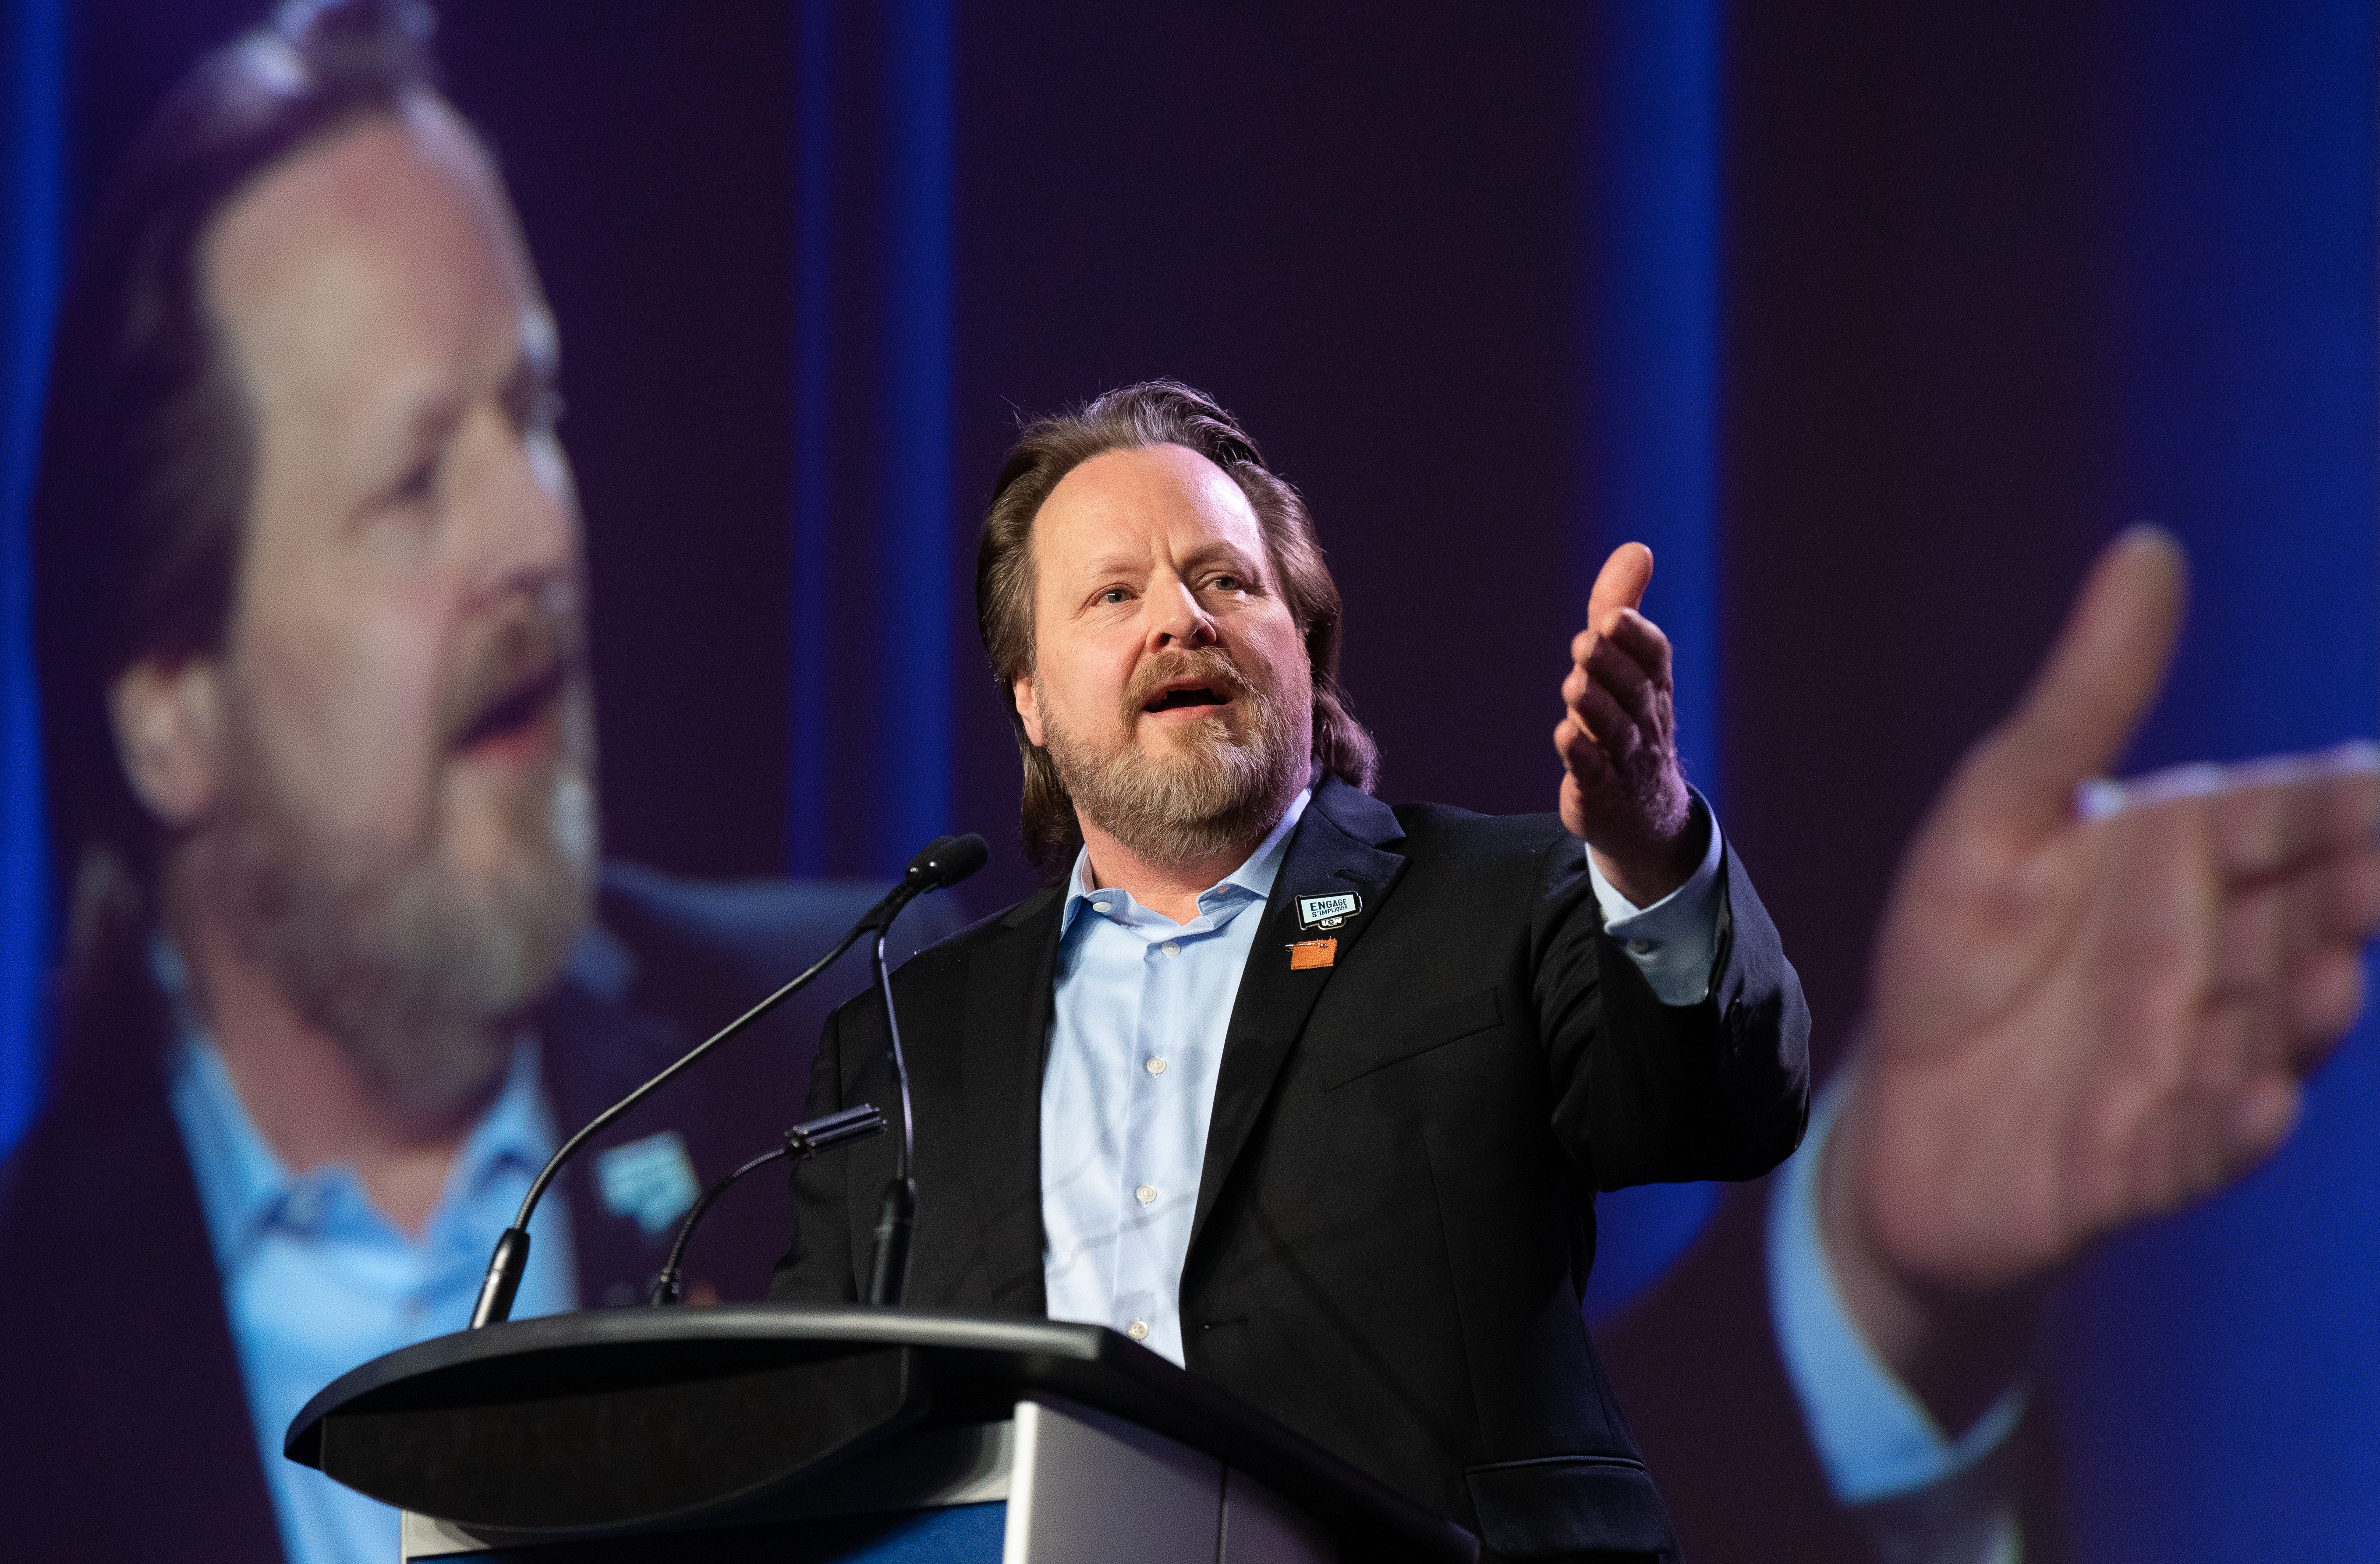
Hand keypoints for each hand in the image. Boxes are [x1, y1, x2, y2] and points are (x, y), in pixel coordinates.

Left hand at [1556, 543, 1699, 904]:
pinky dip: (1582, 755)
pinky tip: (1566, 736)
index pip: (1655, 659)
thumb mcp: (1626, 664)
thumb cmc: (1629, 721)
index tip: (1616, 616)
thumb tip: (1636, 548)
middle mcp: (1644, 721)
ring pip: (1615, 731)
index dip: (1638, 638)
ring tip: (1575, 684)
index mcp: (1653, 687)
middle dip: (1612, 666)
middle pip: (1633, 692)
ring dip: (1596, 707)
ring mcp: (1624, 759)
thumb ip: (1622, 607)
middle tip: (1587, 641)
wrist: (1643, 811)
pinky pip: (1594, 772)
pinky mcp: (1600, 790)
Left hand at [1825, 527, 2379, 1425]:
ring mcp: (2188, 1063)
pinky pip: (2198, 1146)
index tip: (2376, 783)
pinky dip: (2233, 1129)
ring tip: (2333, 978)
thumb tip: (2150, 547)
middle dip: (2351, 899)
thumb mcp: (1997, 808)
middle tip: (2372, 876)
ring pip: (2274, 1034)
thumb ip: (2083, 699)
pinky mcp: (2138, 1160)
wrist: (1893, 1109)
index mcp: (2188, 862)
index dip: (2346, 802)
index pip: (2291, 816)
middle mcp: (2212, 959)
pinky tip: (2262, 1104)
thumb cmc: (1957, 948)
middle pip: (2308, 919)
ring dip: (2310, 1012)